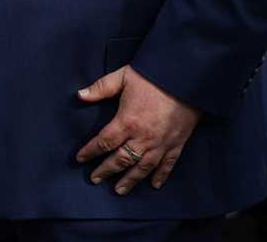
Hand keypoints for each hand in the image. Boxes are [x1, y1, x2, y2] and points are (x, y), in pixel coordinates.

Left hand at [75, 64, 201, 193]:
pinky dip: (161, 176)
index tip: (80, 159)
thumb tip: (79, 96)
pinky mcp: (177, 144)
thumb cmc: (152, 77)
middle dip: (106, 170)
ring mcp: (161, 143)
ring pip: (142, 167)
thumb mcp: (122, 77)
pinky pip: (168, 164)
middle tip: (95, 179)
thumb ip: (100, 88)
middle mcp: (143, 137)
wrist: (187, 79)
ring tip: (119, 190)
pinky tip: (154, 185)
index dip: (90, 152)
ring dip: (130, 180)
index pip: (104, 142)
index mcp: (127, 122)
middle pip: (121, 159)